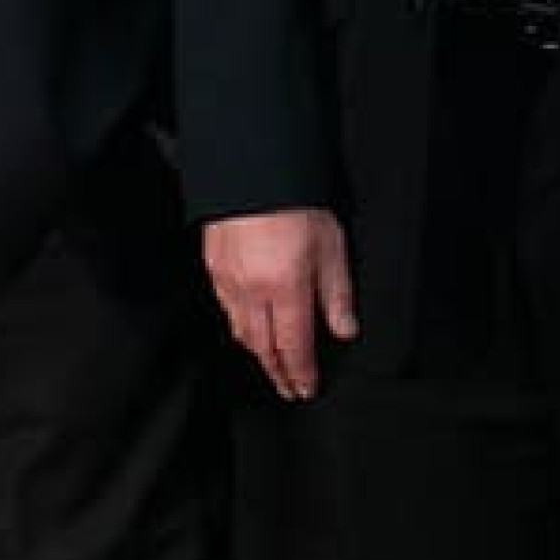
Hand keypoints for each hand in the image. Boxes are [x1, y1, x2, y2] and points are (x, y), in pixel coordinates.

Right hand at [200, 206, 357, 400]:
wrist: (253, 170)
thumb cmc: (294, 202)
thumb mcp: (331, 247)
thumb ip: (337, 294)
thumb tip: (345, 330)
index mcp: (286, 289)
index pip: (294, 347)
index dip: (301, 374)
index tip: (305, 389)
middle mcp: (254, 291)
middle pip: (263, 347)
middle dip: (277, 373)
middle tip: (287, 389)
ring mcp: (230, 280)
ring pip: (241, 331)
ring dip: (257, 353)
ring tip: (269, 363)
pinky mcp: (214, 266)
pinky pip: (226, 308)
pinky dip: (239, 326)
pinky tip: (246, 325)